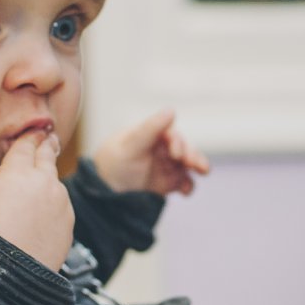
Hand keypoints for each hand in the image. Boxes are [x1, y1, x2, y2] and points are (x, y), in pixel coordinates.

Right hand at [0, 130, 72, 268]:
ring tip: (44, 181)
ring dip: (50, 180)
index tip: (34, 131)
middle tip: (49, 138)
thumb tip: (7, 181)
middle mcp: (44, 181)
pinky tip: (46, 213)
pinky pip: (61, 208)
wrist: (7, 268)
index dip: (29, 137)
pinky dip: (54, 206)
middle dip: (46, 146)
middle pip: (47, 156)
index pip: (25, 146)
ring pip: (56, 184)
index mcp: (18, 170)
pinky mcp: (68, 222)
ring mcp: (60, 201)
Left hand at [93, 108, 210, 196]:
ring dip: (196, 167)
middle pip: (183, 149)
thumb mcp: (130, 146)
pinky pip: (184, 182)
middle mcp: (160, 149)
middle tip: (198, 165)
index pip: (170, 135)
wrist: (102, 195)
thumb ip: (150, 129)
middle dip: (192, 155)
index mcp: (150, 135)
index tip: (176, 154)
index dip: (177, 143)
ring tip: (202, 171)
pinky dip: (188, 186)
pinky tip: (185, 191)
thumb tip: (171, 110)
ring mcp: (165, 166)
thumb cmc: (112, 164)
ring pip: (187, 164)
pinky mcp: (167, 184)